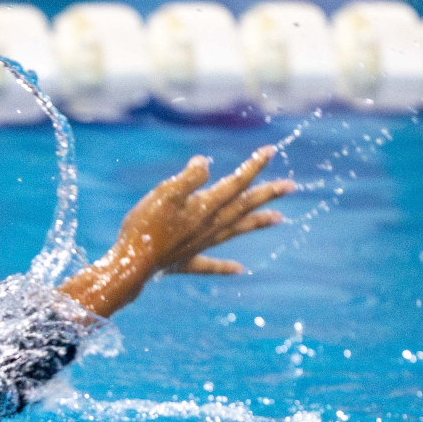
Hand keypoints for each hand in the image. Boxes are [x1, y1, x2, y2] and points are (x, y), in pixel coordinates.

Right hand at [59, 145, 293, 317]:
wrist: (132, 264)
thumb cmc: (145, 226)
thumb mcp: (165, 194)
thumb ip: (188, 178)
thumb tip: (205, 163)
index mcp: (206, 206)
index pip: (236, 183)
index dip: (253, 166)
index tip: (271, 151)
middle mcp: (210, 226)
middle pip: (243, 206)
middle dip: (267, 194)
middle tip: (290, 186)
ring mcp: (200, 245)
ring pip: (236, 230)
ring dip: (257, 223)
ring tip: (279, 218)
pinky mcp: (186, 261)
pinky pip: (211, 265)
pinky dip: (226, 267)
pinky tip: (240, 270)